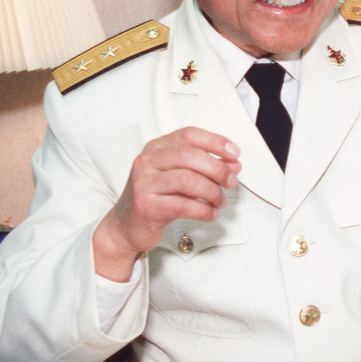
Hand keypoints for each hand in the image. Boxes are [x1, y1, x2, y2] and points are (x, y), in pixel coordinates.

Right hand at [92, 127, 240, 279]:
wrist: (126, 226)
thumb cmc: (156, 199)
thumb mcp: (177, 176)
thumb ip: (202, 167)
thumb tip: (233, 165)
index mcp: (156, 148)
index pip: (188, 135)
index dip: (215, 142)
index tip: (234, 154)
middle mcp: (147, 161)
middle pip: (189, 155)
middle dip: (217, 168)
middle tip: (231, 182)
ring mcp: (144, 183)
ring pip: (187, 180)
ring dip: (212, 191)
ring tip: (220, 201)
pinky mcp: (146, 206)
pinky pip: (182, 205)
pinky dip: (203, 209)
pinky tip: (211, 213)